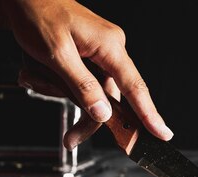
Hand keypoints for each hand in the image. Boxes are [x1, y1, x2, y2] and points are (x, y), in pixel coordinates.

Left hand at [2, 0, 173, 149]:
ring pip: (90, 93)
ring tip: (34, 76)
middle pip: (109, 99)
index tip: (162, 134)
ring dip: (60, 92)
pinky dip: (57, 84)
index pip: (135, 87)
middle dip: (85, 116)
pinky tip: (37, 73)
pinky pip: (80, 82)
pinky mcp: (88, 56)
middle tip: (70, 139)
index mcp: (110, 46)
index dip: (149, 115)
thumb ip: (82, 86)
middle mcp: (110, 50)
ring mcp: (100, 53)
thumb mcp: (57, 55)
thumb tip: (104, 114)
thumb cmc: (38, 17)